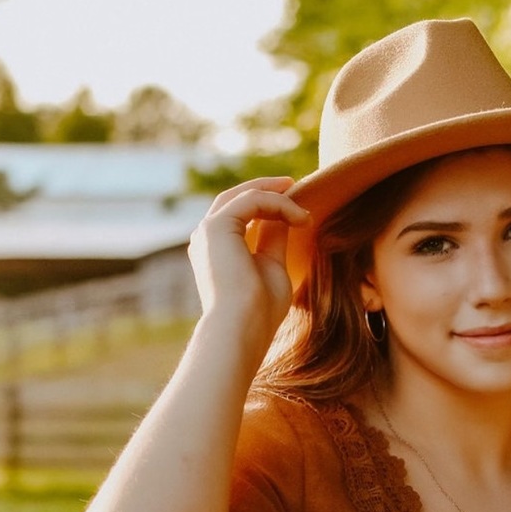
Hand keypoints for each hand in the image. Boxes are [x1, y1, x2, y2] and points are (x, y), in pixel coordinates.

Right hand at [187, 177, 309, 339]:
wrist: (243, 327)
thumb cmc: (260, 309)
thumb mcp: (272, 265)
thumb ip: (273, 239)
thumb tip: (284, 216)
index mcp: (216, 249)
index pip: (239, 215)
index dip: (267, 206)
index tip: (296, 208)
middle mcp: (206, 237)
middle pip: (237, 198)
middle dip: (267, 189)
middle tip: (293, 184)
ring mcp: (208, 231)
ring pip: (245, 196)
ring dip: (278, 198)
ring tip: (304, 212)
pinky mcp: (216, 226)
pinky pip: (252, 200)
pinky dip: (278, 204)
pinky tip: (299, 218)